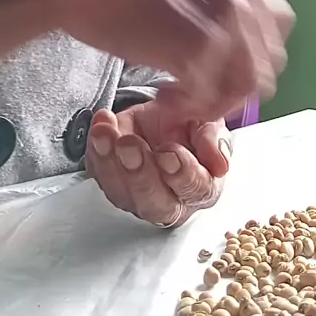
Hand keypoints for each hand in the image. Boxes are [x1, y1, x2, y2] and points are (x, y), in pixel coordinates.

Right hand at [0, 0, 294, 121]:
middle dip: (235, 84)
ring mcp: (225, 20)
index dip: (250, 54)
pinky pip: (209, 98)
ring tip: (176, 97)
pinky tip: (161, 99)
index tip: (224, 68)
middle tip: (198, 90)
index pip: (275, 25)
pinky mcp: (199, 49)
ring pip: (244, 86)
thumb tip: (219, 30)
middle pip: (266, 61)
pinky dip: (186, 108)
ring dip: (212, 101)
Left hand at [85, 102, 231, 226]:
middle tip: (129, 144)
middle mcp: (169, 200)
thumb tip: (219, 164)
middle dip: (139, 173)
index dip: (181, 173)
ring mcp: (137, 196)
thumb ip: (213, 140)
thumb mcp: (209, 122)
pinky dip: (95, 150)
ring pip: (121, 193)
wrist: (168, 113)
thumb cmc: (192, 124)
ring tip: (105, 131)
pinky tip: (100, 125)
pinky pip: (100, 174)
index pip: (193, 190)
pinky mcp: (112, 182)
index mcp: (201, 188)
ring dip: (109, 162)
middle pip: (154, 202)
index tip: (168, 151)